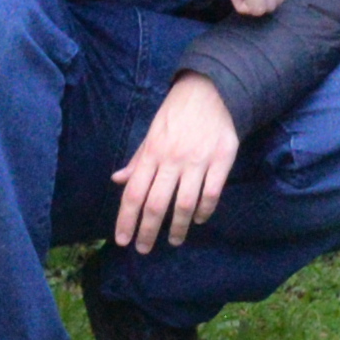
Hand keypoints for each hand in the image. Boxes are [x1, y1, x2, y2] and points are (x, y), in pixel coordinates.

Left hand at [113, 74, 242, 246]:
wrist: (213, 90)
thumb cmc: (177, 113)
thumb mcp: (152, 132)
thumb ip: (138, 159)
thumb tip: (117, 180)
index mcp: (152, 152)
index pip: (134, 193)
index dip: (126, 220)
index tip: (122, 240)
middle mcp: (172, 159)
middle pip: (156, 204)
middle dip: (147, 232)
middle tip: (143, 249)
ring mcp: (198, 161)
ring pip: (184, 204)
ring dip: (177, 228)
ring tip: (174, 241)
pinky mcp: (222, 160)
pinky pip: (211, 193)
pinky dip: (204, 211)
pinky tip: (198, 219)